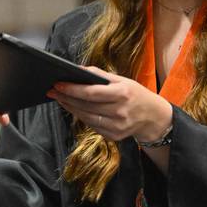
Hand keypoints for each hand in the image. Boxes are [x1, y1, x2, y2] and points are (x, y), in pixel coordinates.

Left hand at [46, 66, 171, 141]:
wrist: (153, 117)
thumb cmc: (135, 95)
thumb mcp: (123, 80)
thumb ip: (100, 75)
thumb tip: (78, 70)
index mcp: (122, 94)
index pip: (91, 93)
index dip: (72, 89)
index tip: (58, 84)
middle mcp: (120, 112)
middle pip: (85, 106)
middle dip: (66, 97)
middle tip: (53, 90)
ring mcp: (117, 126)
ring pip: (85, 117)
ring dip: (70, 107)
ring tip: (60, 98)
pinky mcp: (114, 136)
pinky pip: (92, 126)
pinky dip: (81, 116)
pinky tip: (73, 108)